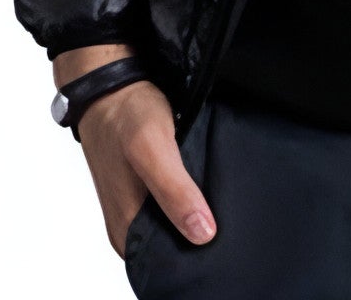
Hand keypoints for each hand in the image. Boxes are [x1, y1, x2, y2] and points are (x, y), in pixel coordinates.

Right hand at [54, 45, 218, 259]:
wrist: (111, 84)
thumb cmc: (126, 115)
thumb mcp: (152, 150)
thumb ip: (175, 193)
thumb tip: (203, 235)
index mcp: (126, 234)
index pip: (168, 266)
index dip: (198, 259)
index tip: (229, 247)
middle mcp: (132, 225)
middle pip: (176, 246)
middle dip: (204, 237)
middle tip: (240, 225)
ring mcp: (141, 205)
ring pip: (179, 222)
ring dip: (201, 215)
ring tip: (233, 206)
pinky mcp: (150, 185)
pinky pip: (178, 202)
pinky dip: (195, 196)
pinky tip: (216, 188)